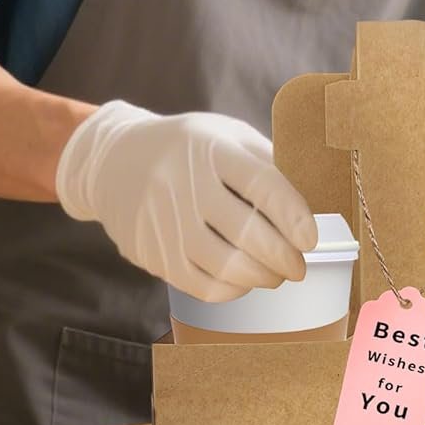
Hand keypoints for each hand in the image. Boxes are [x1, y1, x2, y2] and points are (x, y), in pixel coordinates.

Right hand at [54, 100, 318, 302]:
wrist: (113, 160)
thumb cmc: (186, 147)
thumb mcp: (224, 134)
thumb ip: (264, 162)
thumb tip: (307, 206)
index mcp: (210, 147)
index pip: (261, 183)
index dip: (293, 215)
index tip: (311, 238)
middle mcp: (183, 181)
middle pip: (245, 231)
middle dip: (283, 256)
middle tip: (298, 265)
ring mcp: (163, 219)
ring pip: (224, 265)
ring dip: (261, 277)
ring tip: (275, 275)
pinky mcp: (150, 251)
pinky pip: (200, 285)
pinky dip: (231, 290)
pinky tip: (243, 281)